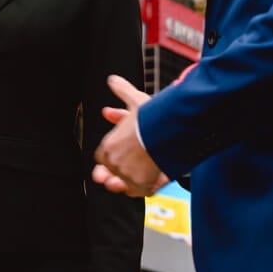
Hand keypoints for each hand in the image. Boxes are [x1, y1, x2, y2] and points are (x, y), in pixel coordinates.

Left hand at [92, 75, 169, 196]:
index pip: (103, 155)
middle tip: (120, 170)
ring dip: (125, 182)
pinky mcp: (143, 186)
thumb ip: (122, 90)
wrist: (170, 132)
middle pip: (111, 172)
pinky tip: (145, 185)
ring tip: (131, 179)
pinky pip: (138, 192)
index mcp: (108, 146)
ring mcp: (128, 176)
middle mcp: (115, 163)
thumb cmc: (152, 117)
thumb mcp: (135, 101)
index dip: (110, 154)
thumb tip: (112, 79)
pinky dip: (141, 189)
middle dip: (113, 170)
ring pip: (123, 184)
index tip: (117, 152)